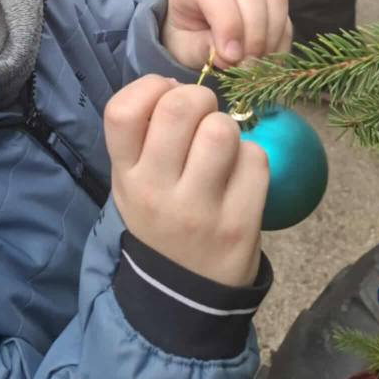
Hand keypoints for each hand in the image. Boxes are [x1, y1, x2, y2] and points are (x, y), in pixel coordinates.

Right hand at [104, 75, 267, 284]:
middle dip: (198, 96)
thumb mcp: (133, 179)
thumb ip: (144, 133)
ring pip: (222, 130)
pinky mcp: (239, 224)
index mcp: (125, 175)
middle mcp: (156, 191)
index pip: (122, 110)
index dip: (148, 87)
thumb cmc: (159, 215)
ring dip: (227, 126)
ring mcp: (198, 210)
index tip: (163, 96)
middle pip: (179, 108)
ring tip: (221, 145)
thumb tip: (176, 86)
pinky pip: (256, 159)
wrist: (182, 292)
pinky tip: (239, 174)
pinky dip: (252, 157)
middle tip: (201, 114)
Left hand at [162, 0, 290, 70]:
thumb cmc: (186, 37)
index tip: (231, 57)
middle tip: (246, 66)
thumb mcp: (184, 47)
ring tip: (257, 65)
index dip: (228, 24)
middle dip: (253, 34)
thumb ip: (203, 48)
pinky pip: (286, 15)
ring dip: (270, 37)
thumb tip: (230, 57)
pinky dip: (280, 42)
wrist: (195, 30)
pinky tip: (268, 62)